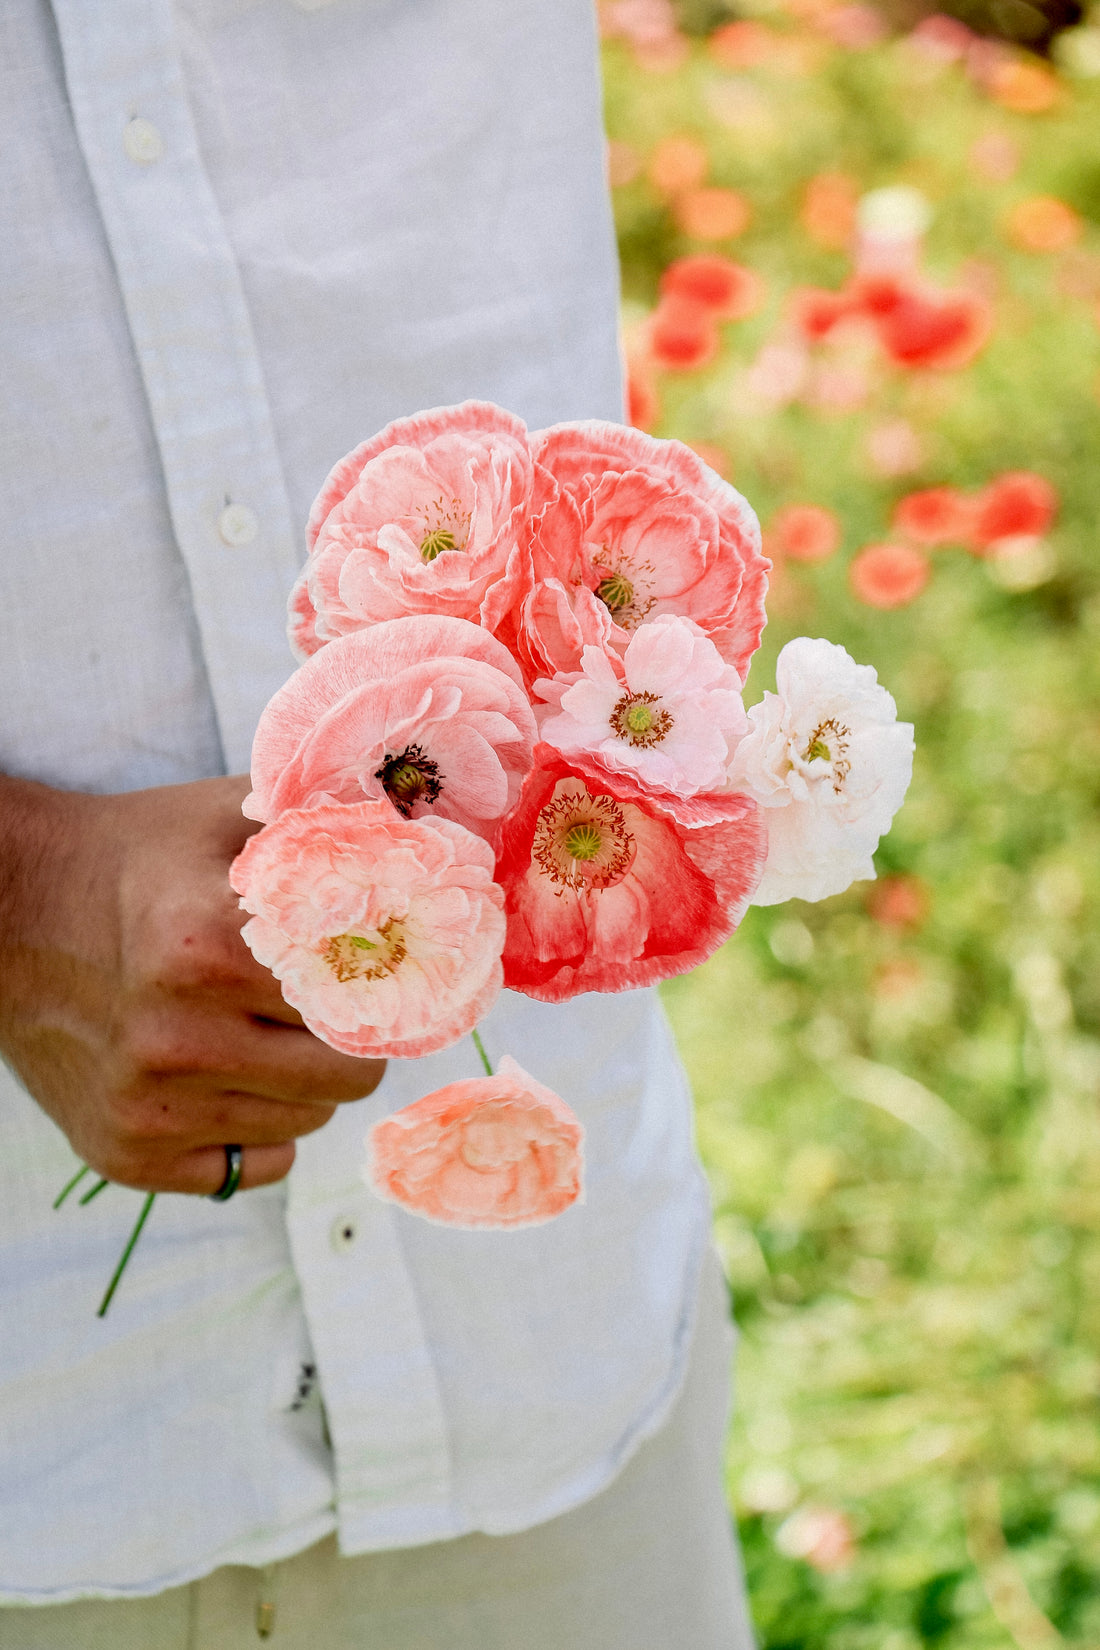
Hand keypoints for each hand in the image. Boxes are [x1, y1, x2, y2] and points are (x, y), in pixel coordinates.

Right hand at [0, 773, 385, 1193]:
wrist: (13, 913)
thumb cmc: (140, 860)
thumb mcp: (231, 816)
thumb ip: (334, 827)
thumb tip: (436, 845)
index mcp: (207, 949)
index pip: (363, 1001)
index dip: (385, 983)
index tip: (383, 967)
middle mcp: (175, 1038)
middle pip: (349, 1074)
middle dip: (354, 1036)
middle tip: (323, 1001)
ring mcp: (147, 1107)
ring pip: (308, 1122)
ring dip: (307, 1081)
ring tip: (260, 1027)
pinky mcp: (125, 1155)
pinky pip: (256, 1169)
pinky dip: (262, 1130)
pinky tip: (228, 1076)